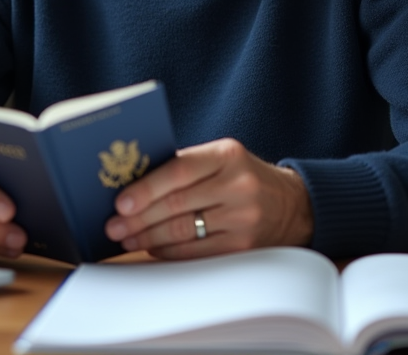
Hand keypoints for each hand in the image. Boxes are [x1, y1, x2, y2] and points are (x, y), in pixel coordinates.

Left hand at [103, 138, 312, 258]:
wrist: (293, 204)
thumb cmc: (243, 177)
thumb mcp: (221, 158)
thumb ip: (183, 165)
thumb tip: (131, 182)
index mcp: (227, 154)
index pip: (179, 170)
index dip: (146, 188)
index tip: (121, 202)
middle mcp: (238, 185)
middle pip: (177, 205)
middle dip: (139, 217)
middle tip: (114, 225)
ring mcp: (243, 218)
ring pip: (184, 232)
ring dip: (148, 237)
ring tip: (126, 238)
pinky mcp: (244, 247)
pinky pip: (196, 253)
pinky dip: (168, 251)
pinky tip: (152, 247)